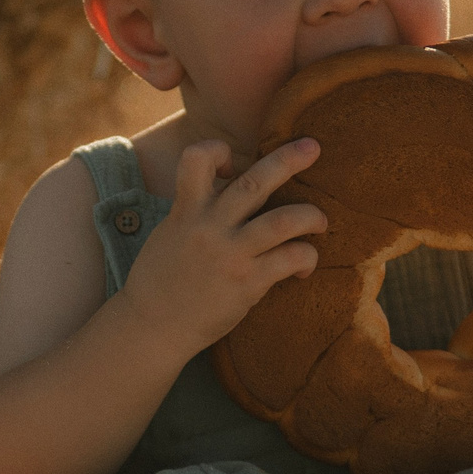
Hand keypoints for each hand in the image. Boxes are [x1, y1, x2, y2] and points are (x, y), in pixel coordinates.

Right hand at [119, 137, 327, 355]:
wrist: (153, 327)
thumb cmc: (160, 280)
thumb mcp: (168, 234)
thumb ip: (194, 210)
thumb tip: (224, 191)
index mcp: (186, 210)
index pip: (197, 158)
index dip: (218, 151)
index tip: (231, 166)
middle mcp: (209, 227)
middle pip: (255, 181)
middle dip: (288, 159)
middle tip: (313, 146)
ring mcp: (231, 255)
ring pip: (285, 221)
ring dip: (311, 216)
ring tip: (320, 221)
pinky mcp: (248, 283)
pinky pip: (292, 258)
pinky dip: (307, 257)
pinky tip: (304, 266)